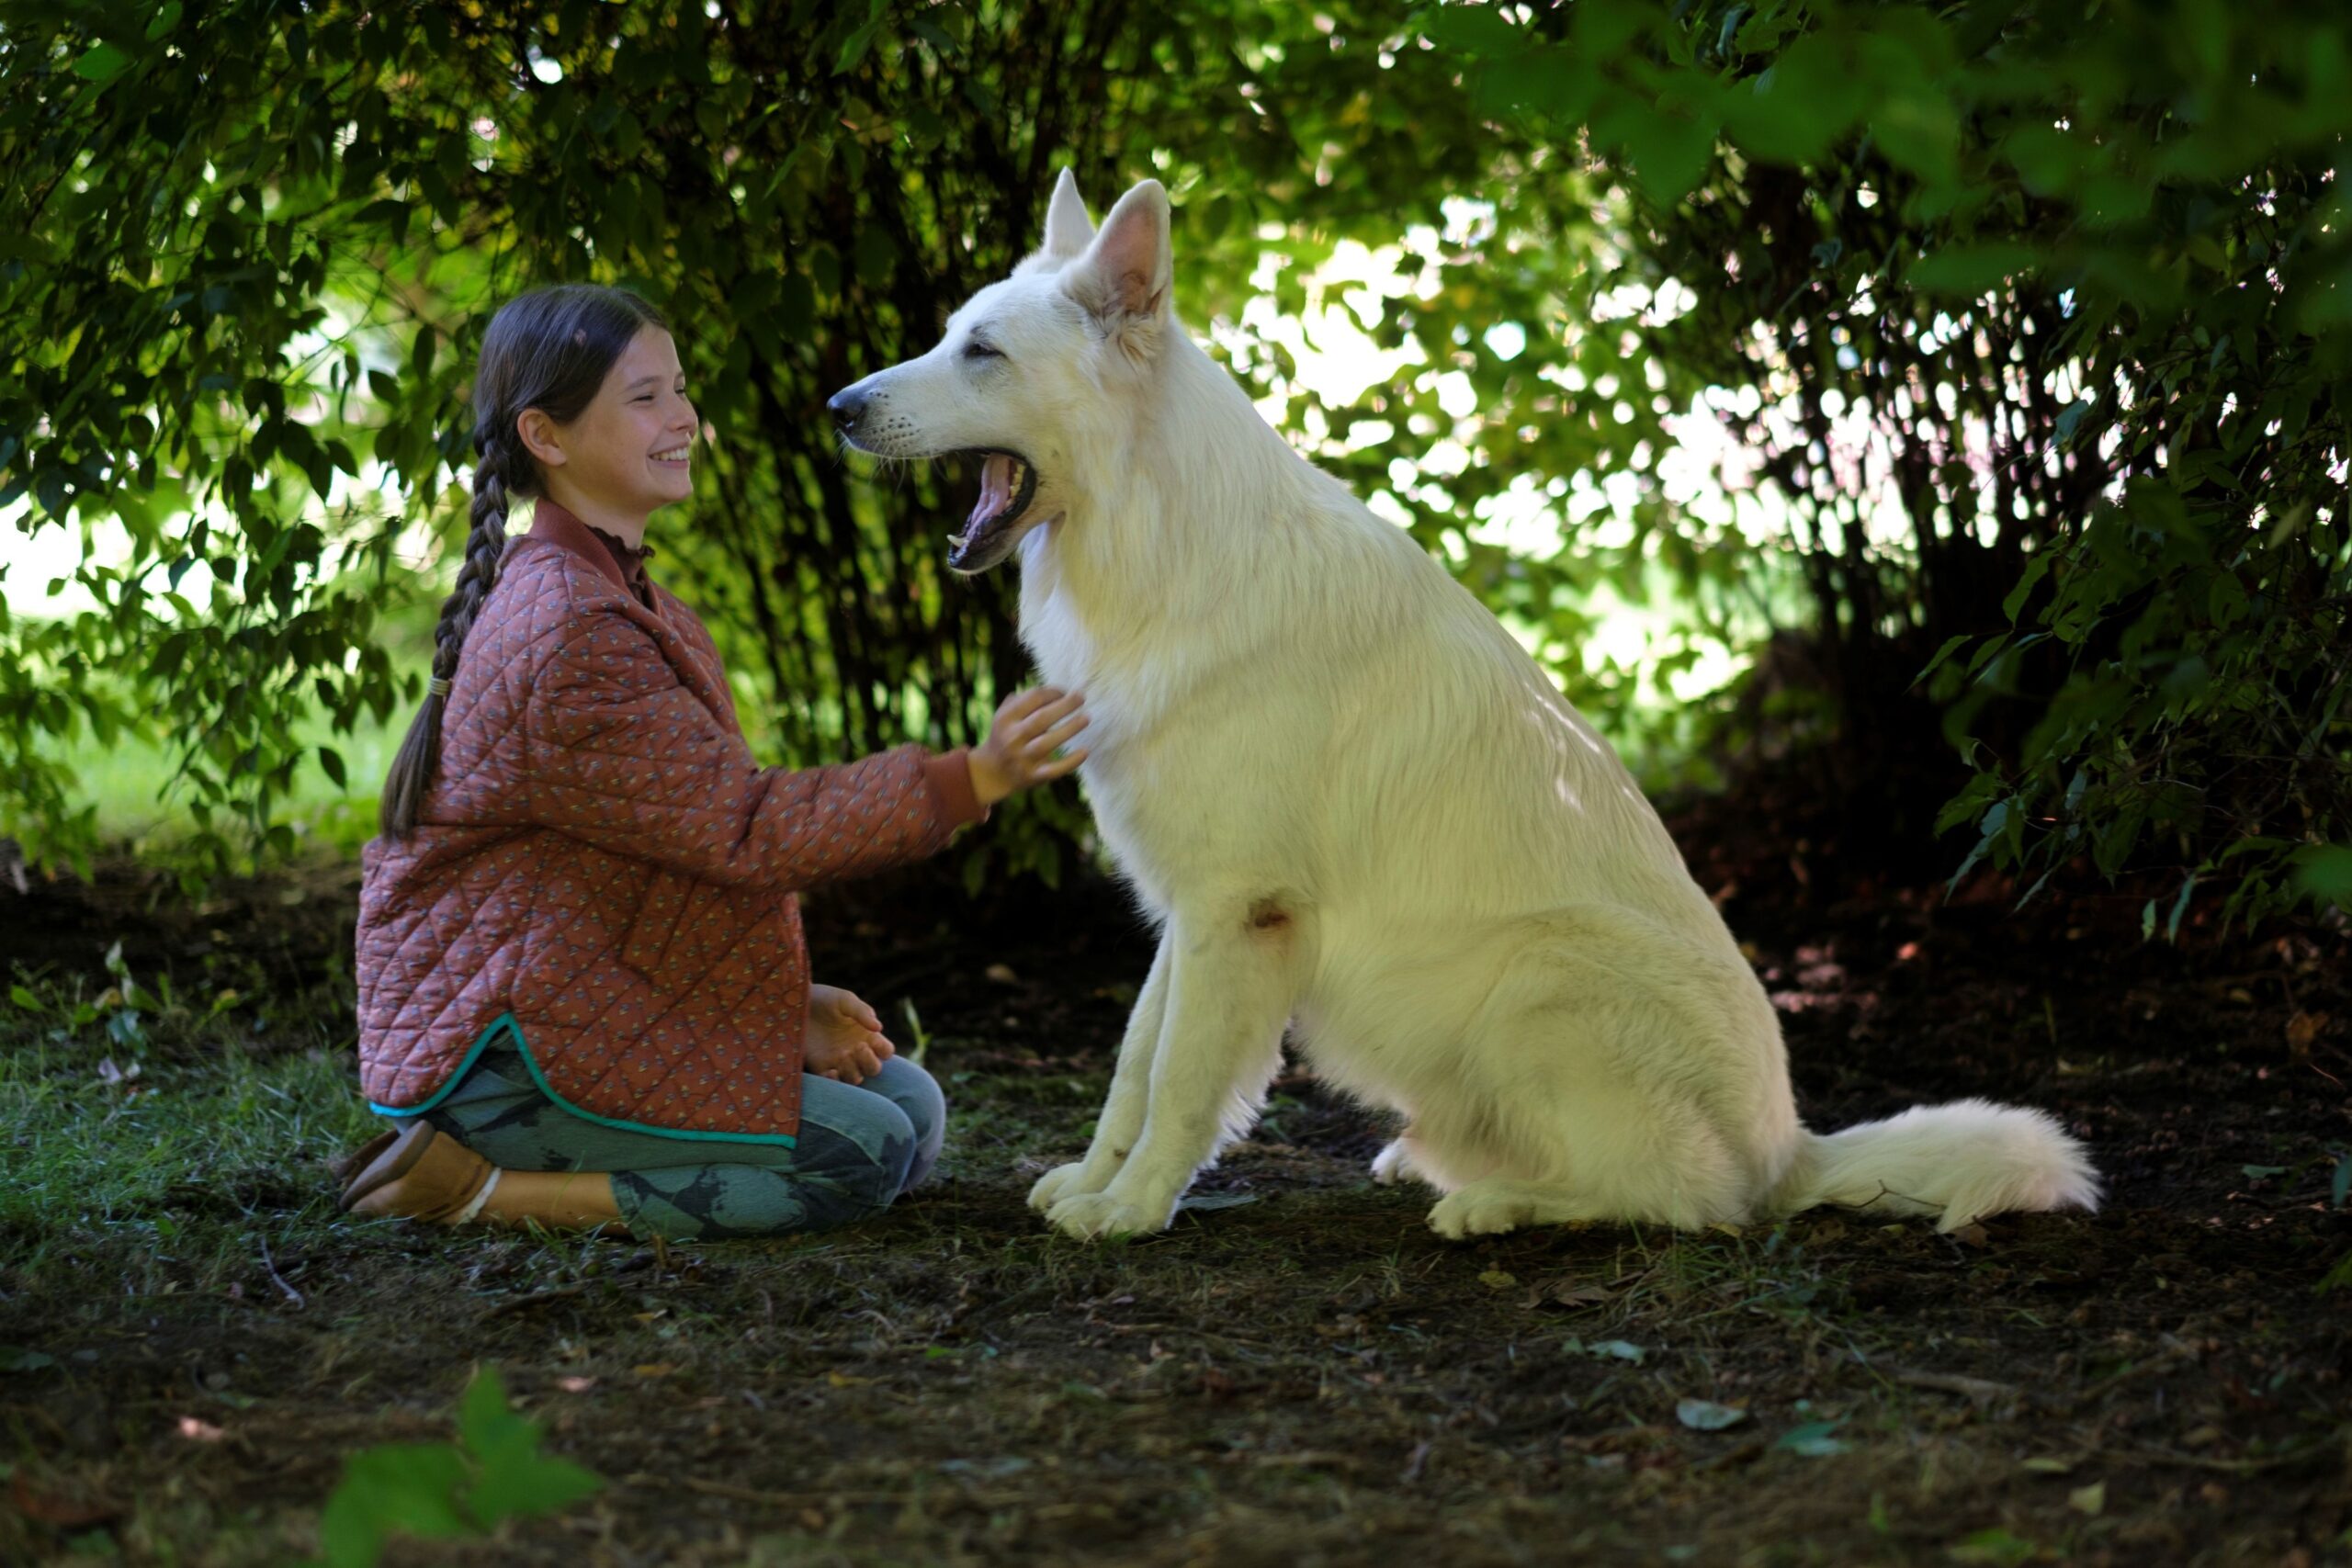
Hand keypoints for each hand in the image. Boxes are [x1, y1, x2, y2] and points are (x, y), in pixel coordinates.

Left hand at [805, 984, 894, 1085]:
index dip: (884, 1051)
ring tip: (842, 1054)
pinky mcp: (821, 1067)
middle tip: (858, 1047)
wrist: (796, 1003)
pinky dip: (834, 1082)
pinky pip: (832, 1083)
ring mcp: (839, 1061)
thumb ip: (862, 1011)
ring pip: (855, 1078)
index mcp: (866, 1035)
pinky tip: (831, 1071)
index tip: (873, 1041)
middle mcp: (856, 1051)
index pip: (885, 1051)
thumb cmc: (824, 998)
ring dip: (853, 1071)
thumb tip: (879, 1028)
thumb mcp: (844, 1000)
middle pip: (874, 1069)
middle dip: (870, 1062)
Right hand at [968, 687, 1088, 806]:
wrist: (992, 772)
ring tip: (1086, 718)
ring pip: (1048, 743)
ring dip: (1069, 729)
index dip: (1053, 692)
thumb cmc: (1006, 735)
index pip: (1033, 699)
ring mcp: (1022, 758)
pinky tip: (1085, 751)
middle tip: (1081, 697)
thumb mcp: (1005, 715)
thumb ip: (1024, 699)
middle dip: (1064, 706)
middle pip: (1042, 718)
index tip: (1066, 692)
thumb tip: (1056, 690)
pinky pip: (1054, 770)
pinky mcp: (1032, 776)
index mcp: (1006, 718)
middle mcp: (1012, 737)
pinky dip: (1070, 762)